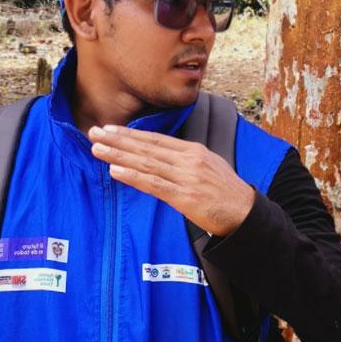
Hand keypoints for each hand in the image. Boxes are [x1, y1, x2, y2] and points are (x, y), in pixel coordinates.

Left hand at [88, 125, 255, 236]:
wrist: (245, 212)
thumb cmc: (226, 192)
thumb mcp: (209, 166)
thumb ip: (185, 161)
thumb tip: (163, 158)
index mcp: (193, 151)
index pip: (155, 139)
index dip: (131, 134)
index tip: (110, 129)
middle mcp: (188, 160)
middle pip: (146, 147)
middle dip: (118, 139)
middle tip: (95, 132)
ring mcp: (186, 177)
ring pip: (146, 163)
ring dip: (119, 155)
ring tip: (98, 149)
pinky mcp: (184, 196)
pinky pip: (153, 184)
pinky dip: (133, 176)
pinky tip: (115, 170)